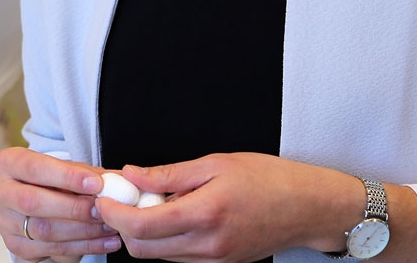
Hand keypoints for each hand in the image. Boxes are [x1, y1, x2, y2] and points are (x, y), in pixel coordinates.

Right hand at [0, 147, 124, 262]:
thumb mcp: (67, 168)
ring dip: (82, 231)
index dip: (66, 176)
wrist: (37, 197)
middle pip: (32, 202)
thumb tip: (117, 181)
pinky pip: (50, 250)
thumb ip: (89, 173)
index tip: (96, 183)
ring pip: (43, 230)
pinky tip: (104, 241)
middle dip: (73, 208)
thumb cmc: (53, 179)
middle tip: (103, 210)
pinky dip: (82, 247)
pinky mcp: (15, 245)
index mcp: (9, 162)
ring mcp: (4, 222)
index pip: (35, 168)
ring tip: (110, 227)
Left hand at [95, 153, 361, 262]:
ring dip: (145, 233)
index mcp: (205, 213)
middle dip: (123, 226)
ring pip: (159, 257)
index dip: (114, 213)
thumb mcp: (217, 163)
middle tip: (125, 198)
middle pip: (143, 249)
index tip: (106, 197)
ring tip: (154, 203)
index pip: (141, 226)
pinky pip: (180, 258)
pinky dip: (167, 240)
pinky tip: (175, 216)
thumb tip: (131, 175)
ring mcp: (215, 260)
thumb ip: (169, 174)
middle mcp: (208, 244)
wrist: (310, 208)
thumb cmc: (270, 179)